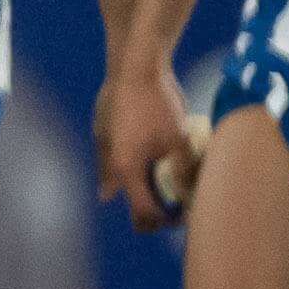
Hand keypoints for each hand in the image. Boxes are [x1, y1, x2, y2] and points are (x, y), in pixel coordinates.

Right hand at [96, 65, 206, 229]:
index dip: (165, 220)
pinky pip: (110, 159)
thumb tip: (187, 195)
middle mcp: (109, 163)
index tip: (182, 217)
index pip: (144, 211)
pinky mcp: (101, 131)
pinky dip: (125, 167)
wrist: (134, 68)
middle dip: (149, 207)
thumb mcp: (179, 141)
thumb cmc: (159, 104)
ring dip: (136, 187)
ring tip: (155, 186)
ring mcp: (101, 146)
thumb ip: (182, 172)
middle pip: (126, 199)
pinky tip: (135, 162)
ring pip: (115, 180)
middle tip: (170, 206)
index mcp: (128, 170)